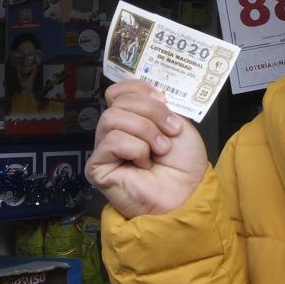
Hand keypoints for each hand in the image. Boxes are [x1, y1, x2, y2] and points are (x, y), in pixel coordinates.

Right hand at [85, 81, 208, 218]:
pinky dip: (135, 149)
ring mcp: (104, 149)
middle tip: (171, 131)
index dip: (139, 90)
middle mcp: (114, 132)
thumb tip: (146, 94)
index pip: (119, 91)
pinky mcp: (97, 167)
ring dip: (145, 131)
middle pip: (118, 102)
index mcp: (132, 119)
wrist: (187, 193)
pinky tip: (143, 164)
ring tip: (160, 149)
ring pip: (112, 118)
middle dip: (151, 112)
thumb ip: (157, 105)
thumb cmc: (184, 164)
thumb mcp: (178, 122)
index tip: (163, 100)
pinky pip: (111, 142)